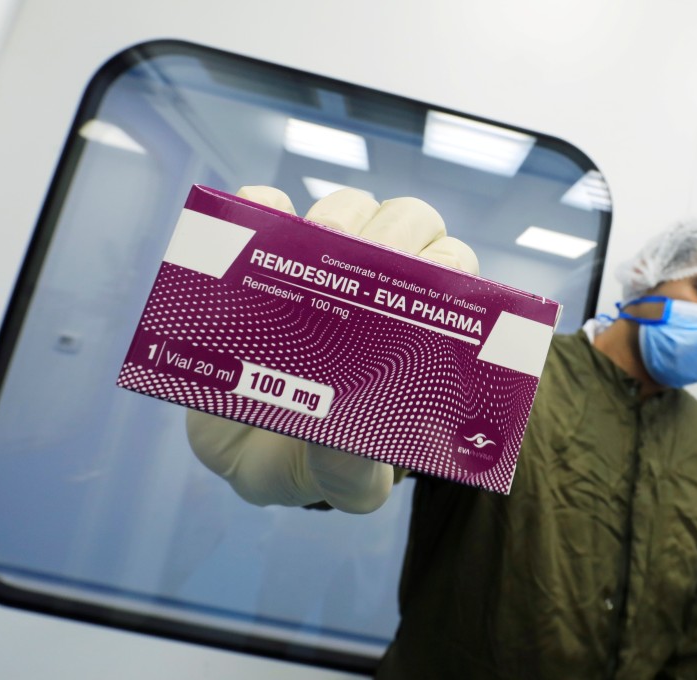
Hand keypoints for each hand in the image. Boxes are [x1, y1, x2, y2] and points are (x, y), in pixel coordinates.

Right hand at [187, 186, 477, 512]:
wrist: (242, 455)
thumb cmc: (313, 462)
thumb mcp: (343, 483)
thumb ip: (354, 469)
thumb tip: (352, 440)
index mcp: (417, 328)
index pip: (454, 276)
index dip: (447, 269)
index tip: (425, 283)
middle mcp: (376, 286)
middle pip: (409, 226)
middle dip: (394, 235)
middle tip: (363, 261)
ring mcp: (319, 264)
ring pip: (347, 208)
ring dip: (337, 215)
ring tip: (314, 245)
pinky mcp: (260, 254)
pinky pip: (265, 208)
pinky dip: (262, 205)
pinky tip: (256, 215)